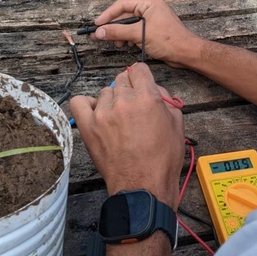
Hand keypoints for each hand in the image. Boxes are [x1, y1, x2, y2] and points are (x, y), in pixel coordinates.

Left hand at [69, 63, 184, 209]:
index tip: (141, 85)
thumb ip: (166, 100)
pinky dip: (87, 105)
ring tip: (118, 118)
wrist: (143, 185)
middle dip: (129, 89)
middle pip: (122, 79)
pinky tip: (97, 114)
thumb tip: (154, 90)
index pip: (138, 70)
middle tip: (133, 107)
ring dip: (112, 100)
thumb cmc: (162, 159)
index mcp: (147, 97)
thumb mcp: (177, 124)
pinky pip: (79, 102)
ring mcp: (103, 113)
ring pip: (105, 91)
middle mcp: (124, 101)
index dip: (142, 77)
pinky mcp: (88, 126)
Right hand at [90, 0, 201, 67]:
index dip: (108, 14)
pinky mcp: (153, 30)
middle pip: (125, 15)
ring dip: (121, 34)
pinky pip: (136, 31)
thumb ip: (118, 32)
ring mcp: (152, 19)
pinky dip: (130, 38)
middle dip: (114, 27)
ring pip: (130, 24)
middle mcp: (150, 8)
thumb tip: (100, 32)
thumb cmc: (168, 41)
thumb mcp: (139, 35)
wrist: (186, 53)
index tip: (97, 24)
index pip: (123, 5)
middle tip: (100, 36)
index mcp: (149, 3)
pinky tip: (128, 45)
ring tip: (117, 44)